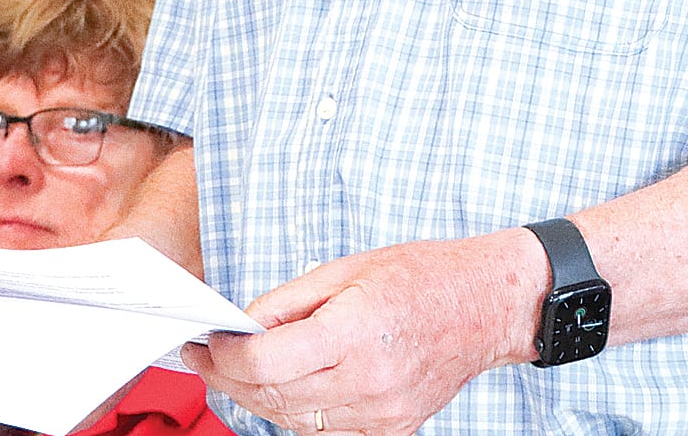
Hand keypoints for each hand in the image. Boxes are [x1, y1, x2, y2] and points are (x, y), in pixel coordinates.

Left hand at [183, 230, 545, 435]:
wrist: (486, 305)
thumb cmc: (422, 275)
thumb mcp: (347, 268)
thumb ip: (289, 301)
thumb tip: (243, 326)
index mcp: (356, 332)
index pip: (267, 362)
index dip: (224, 357)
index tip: (202, 342)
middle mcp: (368, 382)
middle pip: (273, 396)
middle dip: (229, 378)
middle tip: (204, 357)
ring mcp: (381, 414)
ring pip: (294, 421)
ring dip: (256, 399)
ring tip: (235, 371)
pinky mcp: (391, 430)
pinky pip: (325, 430)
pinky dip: (296, 410)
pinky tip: (282, 386)